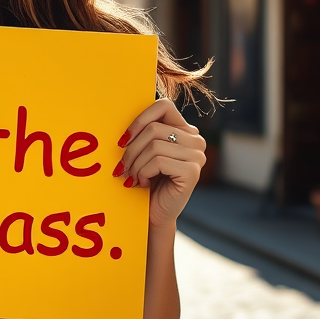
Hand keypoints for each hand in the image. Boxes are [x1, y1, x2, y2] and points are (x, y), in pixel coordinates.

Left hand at [114, 98, 205, 227]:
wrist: (154, 213)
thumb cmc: (146, 179)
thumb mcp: (144, 151)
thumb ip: (143, 132)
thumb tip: (122, 117)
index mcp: (185, 130)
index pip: (164, 106)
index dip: (139, 120)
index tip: (123, 140)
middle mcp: (195, 140)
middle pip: (153, 128)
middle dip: (131, 149)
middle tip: (123, 167)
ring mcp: (197, 156)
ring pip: (154, 146)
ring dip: (135, 164)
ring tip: (131, 176)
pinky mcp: (193, 172)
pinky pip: (158, 161)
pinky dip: (143, 172)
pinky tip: (142, 183)